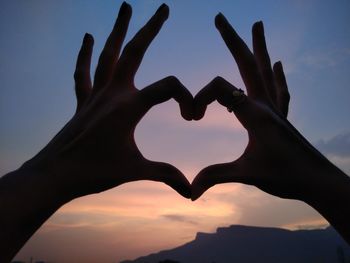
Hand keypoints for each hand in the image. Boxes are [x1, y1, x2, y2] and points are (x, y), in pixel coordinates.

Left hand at [24, 2, 192, 200]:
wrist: (55, 175)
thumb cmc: (94, 172)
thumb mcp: (135, 170)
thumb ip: (165, 174)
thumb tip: (190, 190)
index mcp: (129, 107)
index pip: (168, 88)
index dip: (186, 98)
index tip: (191, 118)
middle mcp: (112, 93)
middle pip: (135, 52)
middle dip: (151, 28)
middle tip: (163, 7)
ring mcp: (95, 95)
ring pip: (109, 55)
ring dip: (118, 31)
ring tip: (125, 7)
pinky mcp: (83, 102)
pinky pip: (84, 72)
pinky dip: (86, 54)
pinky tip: (88, 38)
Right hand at [191, 15, 341, 201]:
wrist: (318, 181)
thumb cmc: (286, 177)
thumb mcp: (247, 174)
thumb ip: (216, 176)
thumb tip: (190, 191)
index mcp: (255, 113)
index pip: (220, 89)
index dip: (199, 98)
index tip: (191, 118)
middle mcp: (266, 105)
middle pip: (247, 64)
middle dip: (232, 40)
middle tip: (220, 18)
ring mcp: (276, 109)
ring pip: (265, 70)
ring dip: (259, 48)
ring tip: (258, 25)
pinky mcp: (282, 118)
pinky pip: (279, 89)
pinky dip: (276, 74)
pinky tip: (279, 65)